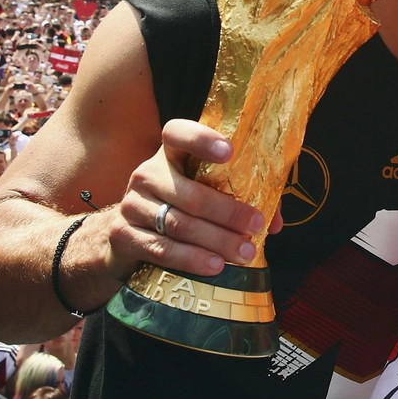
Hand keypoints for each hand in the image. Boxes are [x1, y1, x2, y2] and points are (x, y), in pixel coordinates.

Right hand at [104, 118, 263, 283]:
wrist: (126, 235)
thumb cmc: (180, 208)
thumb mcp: (205, 192)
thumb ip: (241, 196)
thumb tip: (275, 222)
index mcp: (170, 154)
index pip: (178, 134)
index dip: (202, 139)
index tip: (230, 151)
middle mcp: (147, 174)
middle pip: (190, 193)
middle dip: (228, 213)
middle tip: (256, 226)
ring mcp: (131, 204)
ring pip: (179, 224)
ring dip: (216, 241)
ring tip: (244, 253)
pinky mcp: (122, 235)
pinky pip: (161, 248)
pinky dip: (191, 258)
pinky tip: (214, 265)